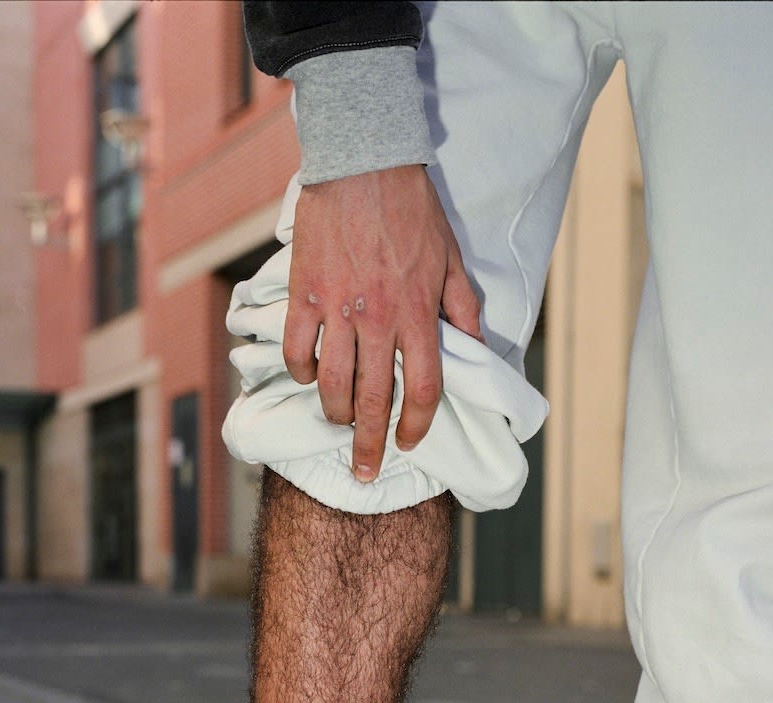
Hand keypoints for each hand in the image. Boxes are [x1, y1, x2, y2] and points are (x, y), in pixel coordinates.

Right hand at [284, 165, 481, 481]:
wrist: (361, 161)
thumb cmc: (412, 210)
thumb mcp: (452, 260)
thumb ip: (463, 311)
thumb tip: (475, 353)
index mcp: (418, 315)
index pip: (423, 389)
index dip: (417, 425)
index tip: (409, 443)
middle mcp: (377, 320)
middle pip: (375, 401)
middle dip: (370, 444)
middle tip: (365, 472)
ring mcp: (336, 310)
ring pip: (332, 384)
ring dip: (336, 414)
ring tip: (340, 424)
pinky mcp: (303, 295)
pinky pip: (297, 351)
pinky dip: (302, 372)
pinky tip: (309, 378)